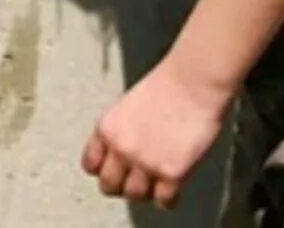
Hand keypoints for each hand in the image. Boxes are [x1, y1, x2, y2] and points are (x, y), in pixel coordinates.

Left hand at [80, 59, 233, 210]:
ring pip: (135, 196)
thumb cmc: (167, 86)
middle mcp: (121, 148)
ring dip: (146, 192)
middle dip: (121, 186)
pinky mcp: (170, 173)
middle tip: (136, 182)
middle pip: (109, 186)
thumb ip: (121, 132)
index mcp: (107, 128)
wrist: (193, 82)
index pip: (90, 165)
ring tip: (157, 184)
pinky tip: (173, 188)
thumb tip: (122, 155)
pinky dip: (168, 199)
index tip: (114, 172)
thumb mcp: (128, 106)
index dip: (103, 171)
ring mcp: (144, 162)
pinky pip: (163, 201)